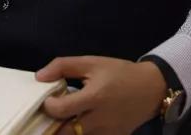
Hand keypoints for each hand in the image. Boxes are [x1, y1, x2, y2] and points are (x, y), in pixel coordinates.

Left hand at [36, 57, 167, 134]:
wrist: (151, 88)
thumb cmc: (119, 73)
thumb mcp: (92, 62)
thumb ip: (63, 66)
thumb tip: (39, 76)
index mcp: (94, 98)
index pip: (60, 110)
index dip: (48, 106)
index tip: (48, 99)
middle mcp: (100, 120)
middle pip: (65, 132)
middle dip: (54, 124)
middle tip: (53, 113)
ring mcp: (107, 133)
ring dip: (67, 130)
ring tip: (66, 117)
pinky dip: (81, 133)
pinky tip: (81, 122)